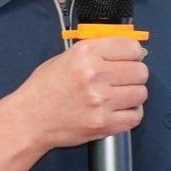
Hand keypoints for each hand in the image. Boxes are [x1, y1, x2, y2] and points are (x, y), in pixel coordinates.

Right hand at [9, 37, 147, 151]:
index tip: (131, 58)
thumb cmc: (44, 88)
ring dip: (133, 94)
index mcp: (86, 53)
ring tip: (118, 96)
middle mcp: (95, 74)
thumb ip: (98, 50)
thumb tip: (134, 50)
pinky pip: (135, 116)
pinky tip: (118, 110)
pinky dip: (130, 113)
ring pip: (141, 93)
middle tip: (123, 79)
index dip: (134, 53)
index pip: (131, 47)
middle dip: (135, 74)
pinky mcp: (104, 124)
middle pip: (140, 71)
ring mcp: (101, 101)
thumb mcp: (66, 56)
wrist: (29, 119)